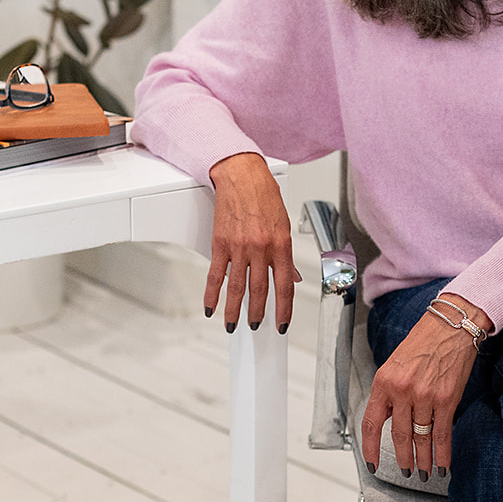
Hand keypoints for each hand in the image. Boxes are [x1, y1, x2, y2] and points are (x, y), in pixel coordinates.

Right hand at [205, 152, 300, 330]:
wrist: (241, 175)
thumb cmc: (264, 195)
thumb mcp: (284, 225)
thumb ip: (286, 255)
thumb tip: (292, 277)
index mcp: (280, 245)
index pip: (285, 285)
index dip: (284, 309)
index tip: (282, 323)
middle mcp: (260, 248)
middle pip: (260, 290)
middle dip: (258, 313)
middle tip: (257, 326)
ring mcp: (239, 247)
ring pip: (237, 287)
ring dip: (235, 310)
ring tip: (234, 325)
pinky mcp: (220, 244)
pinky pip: (215, 275)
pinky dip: (212, 294)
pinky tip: (211, 307)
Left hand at [361, 293, 490, 477]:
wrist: (450, 327)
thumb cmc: (423, 343)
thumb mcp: (394, 365)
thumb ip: (389, 394)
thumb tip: (388, 420)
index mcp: (384, 381)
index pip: (372, 423)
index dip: (370, 448)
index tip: (372, 463)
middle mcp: (403, 390)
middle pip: (399, 436)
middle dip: (402, 459)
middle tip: (405, 472)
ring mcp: (425, 396)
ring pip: (421, 438)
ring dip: (423, 460)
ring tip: (424, 472)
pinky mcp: (447, 399)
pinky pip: (442, 433)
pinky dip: (443, 453)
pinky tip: (442, 464)